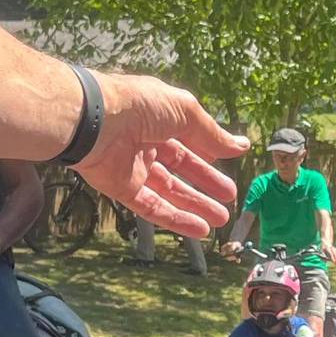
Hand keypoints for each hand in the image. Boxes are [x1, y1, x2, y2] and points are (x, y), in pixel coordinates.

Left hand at [73, 72, 247, 237]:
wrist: (94, 121)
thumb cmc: (140, 106)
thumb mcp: (186, 112)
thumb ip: (213, 134)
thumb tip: (241, 146)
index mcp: (159, 119)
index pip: (189, 139)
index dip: (208, 153)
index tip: (228, 164)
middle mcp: (146, 143)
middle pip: (181, 168)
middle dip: (206, 184)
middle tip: (229, 198)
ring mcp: (133, 167)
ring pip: (169, 192)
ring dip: (195, 206)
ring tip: (220, 219)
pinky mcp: (122, 189)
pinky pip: (152, 207)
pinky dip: (176, 220)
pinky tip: (199, 230)